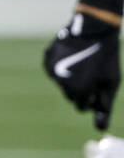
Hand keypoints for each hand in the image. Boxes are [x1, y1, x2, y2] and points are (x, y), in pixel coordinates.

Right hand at [43, 13, 119, 129]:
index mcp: (78, 91)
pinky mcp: (46, 59)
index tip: (99, 84)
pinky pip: (53, 69)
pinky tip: (72, 56)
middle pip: (69, 95)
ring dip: (71, 76)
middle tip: (91, 73)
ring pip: (61, 82)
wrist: (94, 28)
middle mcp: (61, 83)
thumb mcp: (110, 84)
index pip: (82, 106)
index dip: (93, 97)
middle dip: (80, 88)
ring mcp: (51, 70)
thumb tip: (100, 129)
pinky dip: (61, 66)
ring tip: (82, 62)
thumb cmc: (106, 58)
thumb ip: (104, 108)